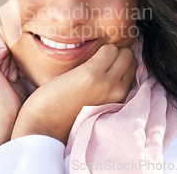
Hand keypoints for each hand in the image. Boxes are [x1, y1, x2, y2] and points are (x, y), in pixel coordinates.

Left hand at [11, 44, 136, 143]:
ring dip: (107, 51)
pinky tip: (82, 59)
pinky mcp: (91, 74)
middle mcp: (119, 92)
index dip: (118, 63)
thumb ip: (106, 88)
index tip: (104, 63)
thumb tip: (109, 67)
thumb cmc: (63, 113)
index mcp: (120, 100)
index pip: (133, 70)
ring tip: (90, 60)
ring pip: (122, 52)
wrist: (43, 127)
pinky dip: (97, 49)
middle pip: (130, 59)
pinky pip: (108, 50)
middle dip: (115, 55)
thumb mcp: (93, 102)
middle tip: (97, 60)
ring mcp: (107, 83)